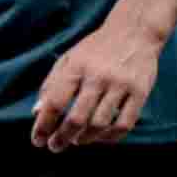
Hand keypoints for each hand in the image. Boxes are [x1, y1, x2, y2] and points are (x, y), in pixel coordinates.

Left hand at [31, 18, 161, 152]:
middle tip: (55, 146)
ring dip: (85, 139)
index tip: (38, 140)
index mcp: (76, 67)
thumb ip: (52, 84)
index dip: (44, 125)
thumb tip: (36, 112)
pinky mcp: (140, 92)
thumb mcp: (70, 58)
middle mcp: (98, 76)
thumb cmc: (97, 48)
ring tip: (77, 141)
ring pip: (100, 124)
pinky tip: (100, 137)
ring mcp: (121, 85)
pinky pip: (124, 124)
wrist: (135, 30)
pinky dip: (110, 137)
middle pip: (77, 118)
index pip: (55, 102)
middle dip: (62, 137)